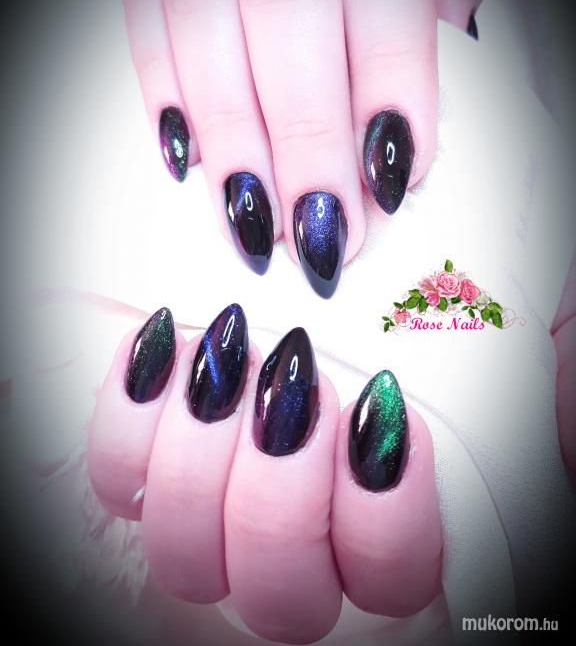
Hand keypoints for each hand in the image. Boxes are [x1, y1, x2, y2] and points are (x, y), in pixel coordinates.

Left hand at [88, 304, 442, 641]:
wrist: (251, 317)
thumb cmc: (346, 331)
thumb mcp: (400, 335)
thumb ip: (416, 373)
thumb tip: (399, 372)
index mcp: (368, 539)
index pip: (393, 583)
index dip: (391, 513)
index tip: (384, 407)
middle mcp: (284, 557)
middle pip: (284, 595)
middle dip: (287, 481)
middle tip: (297, 376)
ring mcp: (204, 529)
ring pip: (189, 559)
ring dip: (209, 446)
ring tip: (232, 345)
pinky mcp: (138, 482)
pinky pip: (117, 485)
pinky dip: (134, 413)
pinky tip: (168, 343)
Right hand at [113, 0, 493, 296]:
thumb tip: (442, 49)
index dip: (388, 82)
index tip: (392, 177)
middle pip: (287, 11)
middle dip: (306, 140)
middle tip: (323, 235)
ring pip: (201, 19)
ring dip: (232, 139)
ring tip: (257, 227)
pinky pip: (137, 3)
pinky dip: (160, 87)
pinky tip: (188, 159)